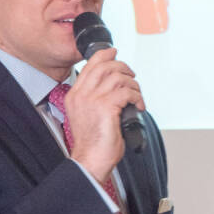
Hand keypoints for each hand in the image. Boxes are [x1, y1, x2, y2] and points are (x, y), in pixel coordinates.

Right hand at [64, 47, 144, 183]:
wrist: (89, 161)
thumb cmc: (92, 143)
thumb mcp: (86, 114)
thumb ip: (93, 98)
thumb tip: (112, 85)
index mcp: (75, 95)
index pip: (89, 66)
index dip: (104, 55)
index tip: (114, 52)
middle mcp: (82, 95)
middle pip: (105, 66)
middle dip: (123, 68)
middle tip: (131, 76)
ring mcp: (93, 100)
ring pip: (118, 77)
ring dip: (133, 84)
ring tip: (136, 95)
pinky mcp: (106, 107)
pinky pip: (127, 92)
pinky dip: (137, 97)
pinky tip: (138, 105)